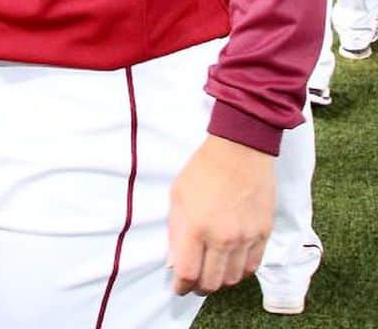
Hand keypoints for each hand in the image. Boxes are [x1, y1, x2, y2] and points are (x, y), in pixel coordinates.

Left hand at [168, 134, 274, 295]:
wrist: (239, 152)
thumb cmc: (203, 169)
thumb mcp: (177, 195)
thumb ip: (176, 231)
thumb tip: (176, 260)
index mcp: (196, 227)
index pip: (188, 273)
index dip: (181, 286)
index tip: (178, 287)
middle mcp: (222, 238)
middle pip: (212, 282)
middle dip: (200, 287)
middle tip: (194, 284)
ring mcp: (246, 238)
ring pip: (234, 279)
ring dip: (221, 281)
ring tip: (213, 274)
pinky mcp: (263, 234)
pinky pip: (253, 266)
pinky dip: (241, 271)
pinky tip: (232, 265)